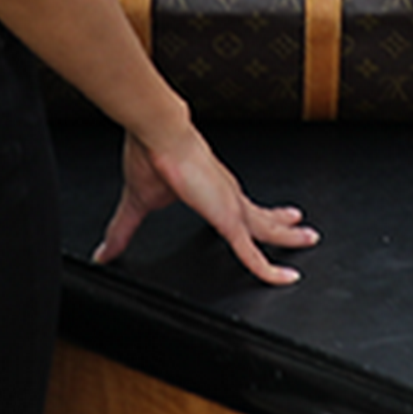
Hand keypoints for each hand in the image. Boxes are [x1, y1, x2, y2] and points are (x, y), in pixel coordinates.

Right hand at [93, 125, 317, 285]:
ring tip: (309, 239)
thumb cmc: (150, 156)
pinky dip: (270, 269)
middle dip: (282, 223)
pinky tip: (284, 278)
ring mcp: (232, 209)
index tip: (264, 215)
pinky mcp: (230, 221)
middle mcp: (227, 196)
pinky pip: (255, 254)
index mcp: (210, 189)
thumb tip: (103, 252)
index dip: (251, 212)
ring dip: (289, 236)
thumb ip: (123, 231)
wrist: (160, 135)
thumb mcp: (138, 204)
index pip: (237, 206)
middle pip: (262, 215)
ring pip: (268, 230)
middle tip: (301, 229)